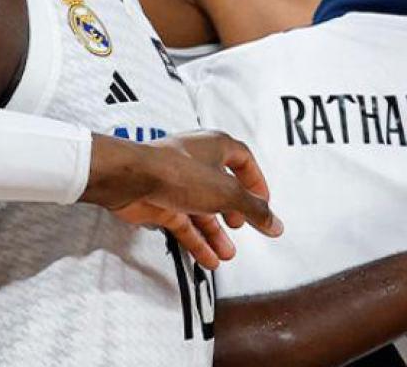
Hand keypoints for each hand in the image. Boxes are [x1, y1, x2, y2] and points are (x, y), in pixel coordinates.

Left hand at [82, 131, 283, 270]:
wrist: (129, 178)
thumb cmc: (179, 172)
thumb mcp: (227, 193)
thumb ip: (254, 211)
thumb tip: (277, 225)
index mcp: (217, 147)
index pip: (244, 161)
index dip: (255, 182)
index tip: (263, 202)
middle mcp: (198, 162)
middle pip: (222, 188)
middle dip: (234, 211)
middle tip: (241, 226)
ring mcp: (177, 183)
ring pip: (203, 210)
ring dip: (216, 233)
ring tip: (228, 254)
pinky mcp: (160, 202)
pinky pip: (184, 224)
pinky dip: (197, 241)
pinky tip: (209, 260)